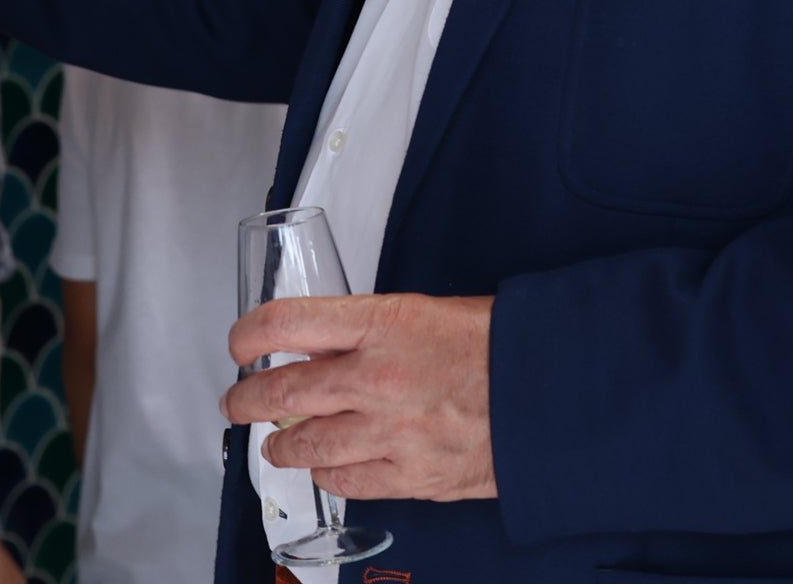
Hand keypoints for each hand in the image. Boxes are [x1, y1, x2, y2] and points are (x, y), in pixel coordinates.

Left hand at [220, 293, 496, 501]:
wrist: (554, 392)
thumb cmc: (499, 345)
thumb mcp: (427, 312)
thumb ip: (371, 331)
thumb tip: (324, 348)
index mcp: (384, 324)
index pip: (287, 322)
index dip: (249, 334)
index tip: (241, 343)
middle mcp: (379, 379)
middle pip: (281, 392)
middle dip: (247, 399)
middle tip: (238, 401)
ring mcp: (393, 433)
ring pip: (305, 446)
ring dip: (280, 445)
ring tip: (275, 443)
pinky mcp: (412, 476)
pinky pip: (347, 481)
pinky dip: (327, 474)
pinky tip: (326, 466)